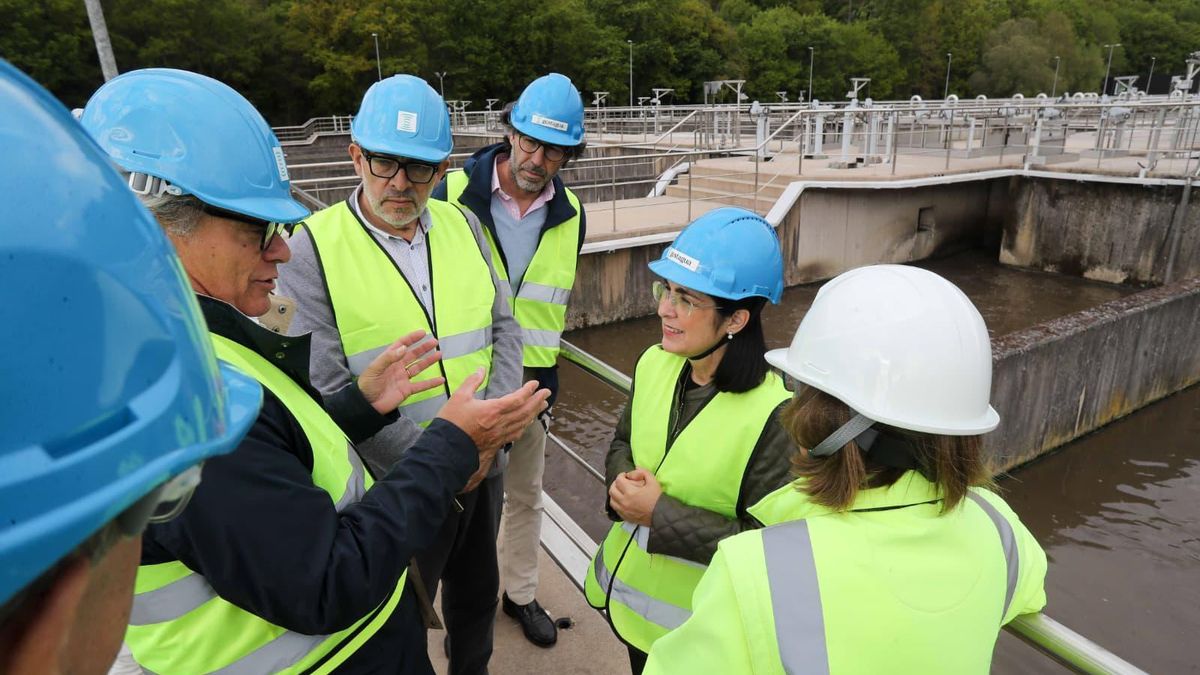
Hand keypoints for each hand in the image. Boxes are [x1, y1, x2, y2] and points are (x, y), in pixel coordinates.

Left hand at [358, 330, 444, 414]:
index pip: (402, 345)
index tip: (422, 333)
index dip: (411, 338)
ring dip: (428, 361)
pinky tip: (441, 380)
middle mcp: (398, 367)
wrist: (367, 405)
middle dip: (423, 348)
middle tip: (435, 342)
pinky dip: (431, 383)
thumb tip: (404, 348)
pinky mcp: (407, 390)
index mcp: (389, 359)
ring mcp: (403, 378)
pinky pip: (421, 385)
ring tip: (439, 354)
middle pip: (413, 355)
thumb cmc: (367, 385)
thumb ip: (388, 358)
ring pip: (419, 367)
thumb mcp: (374, 369)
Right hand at [437, 369, 549, 490]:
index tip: (536, 383)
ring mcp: (500, 435)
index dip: (529, 390)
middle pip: (526, 411)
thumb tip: (481, 369)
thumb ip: (472, 382)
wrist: (446, 450)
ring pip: (523, 423)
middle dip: (538, 401)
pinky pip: (515, 434)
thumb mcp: (459, 397)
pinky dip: (524, 426)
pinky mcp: (496, 444)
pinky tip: (526, 424)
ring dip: (534, 413)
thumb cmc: (452, 423)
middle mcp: (501, 423)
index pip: (518, 398)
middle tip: (547, 393)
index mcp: (494, 410)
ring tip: (542, 406)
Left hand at [609, 468, 660, 526]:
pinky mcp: (625, 517)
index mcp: (630, 492)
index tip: (625, 475)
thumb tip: (635, 468)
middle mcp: (624, 502)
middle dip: (616, 483)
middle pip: (612, 490)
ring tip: (620, 491)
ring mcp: (623, 511)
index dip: (621, 475)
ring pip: (611, 500)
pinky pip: (615, 509)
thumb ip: (643, 472)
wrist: (661, 514)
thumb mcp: (653, 481)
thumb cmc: (657, 498)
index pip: (618, 480)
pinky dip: (616, 503)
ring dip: (614, 494)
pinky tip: (622, 501)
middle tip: (621, 482)